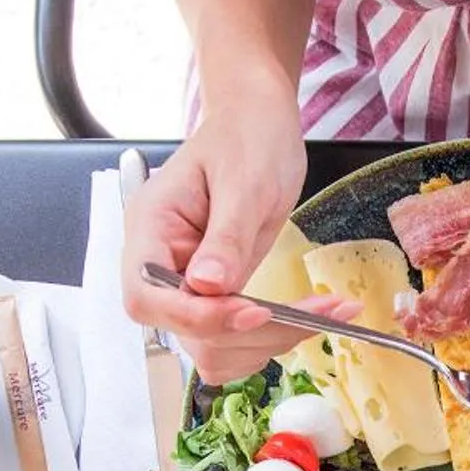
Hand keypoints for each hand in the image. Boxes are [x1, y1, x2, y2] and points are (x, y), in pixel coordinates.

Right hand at [121, 100, 345, 382]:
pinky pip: (235, 341)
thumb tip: (207, 286)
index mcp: (151, 229)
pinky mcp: (218, 296)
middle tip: (313, 312)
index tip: (252, 310)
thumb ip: (226, 236)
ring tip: (323, 312)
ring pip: (213, 347)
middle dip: (249, 332)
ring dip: (269, 342)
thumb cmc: (247, 136)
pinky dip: (273, 340)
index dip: (195, 317)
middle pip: (185, 331)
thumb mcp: (244, 180)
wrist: (259, 123)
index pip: (146, 296)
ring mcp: (189, 284)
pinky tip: (308, 316)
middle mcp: (162, 263)